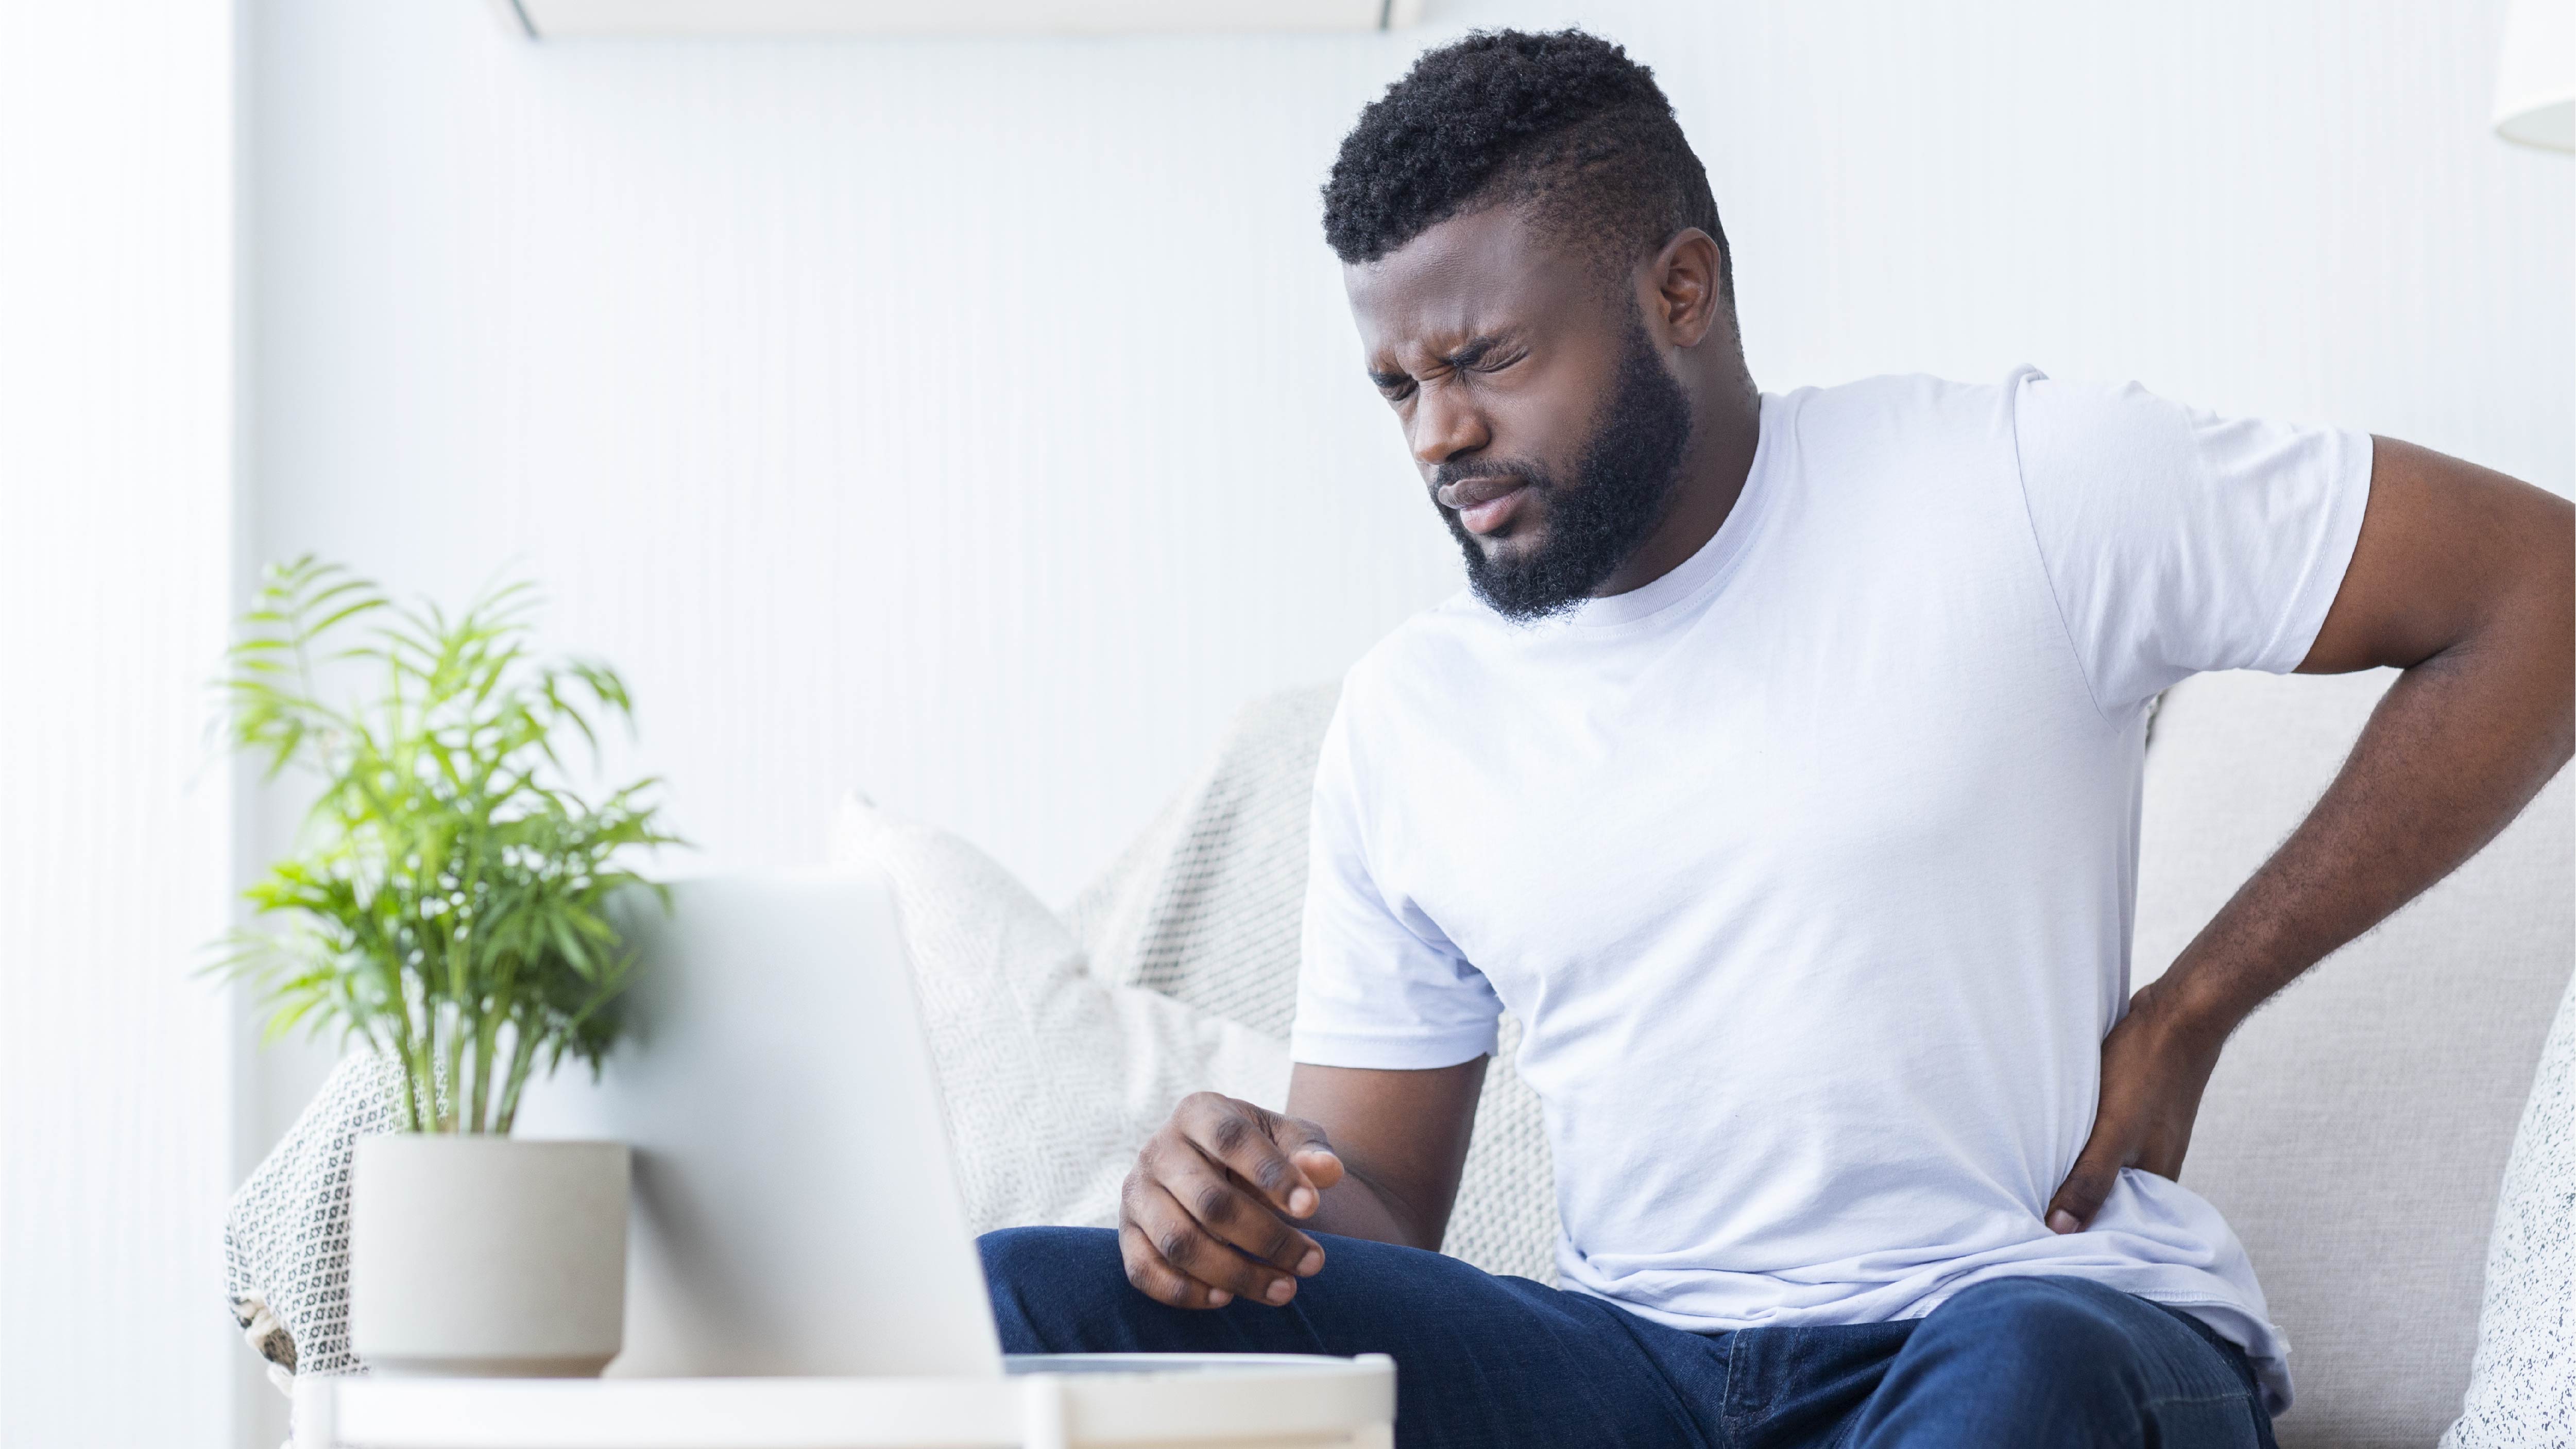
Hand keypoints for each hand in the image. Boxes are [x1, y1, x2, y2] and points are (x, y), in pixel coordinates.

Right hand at [1119, 1091, 1346, 1308]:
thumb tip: (1325, 1170)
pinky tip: (1228, 1298)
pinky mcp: (1127, 1233)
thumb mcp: (1287, 1138)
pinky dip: (1185, 1292)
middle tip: (1313, 1262)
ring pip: (1180, 1242)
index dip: (1272, 1174)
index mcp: (1199, 1112)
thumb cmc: (1256, 1152)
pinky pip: (1144, 1271)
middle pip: (1209, 1201)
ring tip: (1285, 1288)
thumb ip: (1309, 1150)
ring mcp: (1137, 1193)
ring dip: (1236, 1274)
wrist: (1212, 1165)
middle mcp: (1159, 1149)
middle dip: (1267, 1238)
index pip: (1232, 1139)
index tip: (1313, 1207)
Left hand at [2045, 981, 2229, 1233]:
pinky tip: (2046, 1140)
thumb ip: (2090, 1180)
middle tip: (2017, 1212)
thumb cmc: (2148, 1070)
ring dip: (2067, 1170)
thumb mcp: (2114, 1132)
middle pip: (2104, 1199)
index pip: (2114, 1228)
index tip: (2035, 1242)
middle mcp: (2152, 1167)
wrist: (2177, 1015)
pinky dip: (2074, 1142)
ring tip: (2023, 1180)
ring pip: (2097, 1167)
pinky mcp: (2129, 1115)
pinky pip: (2096, 1140)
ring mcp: (2142, 1139)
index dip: (2078, 1235)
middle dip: (2067, 1204)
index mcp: (2158, 1182)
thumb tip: (2061, 1229)